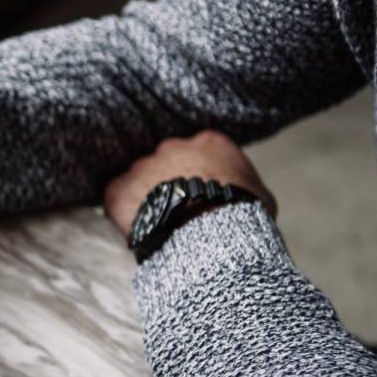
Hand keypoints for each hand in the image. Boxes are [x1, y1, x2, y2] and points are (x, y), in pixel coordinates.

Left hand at [103, 130, 276, 234]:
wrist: (210, 234)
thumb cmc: (243, 218)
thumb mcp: (260, 196)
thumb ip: (245, 186)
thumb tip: (248, 195)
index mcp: (209, 142)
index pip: (197, 155)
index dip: (195, 179)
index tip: (195, 198)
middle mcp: (173, 146)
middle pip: (165, 165)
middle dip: (167, 186)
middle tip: (173, 214)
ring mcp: (144, 165)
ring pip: (139, 181)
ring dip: (145, 200)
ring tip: (157, 227)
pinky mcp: (119, 188)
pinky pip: (116, 198)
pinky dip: (123, 214)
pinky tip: (137, 231)